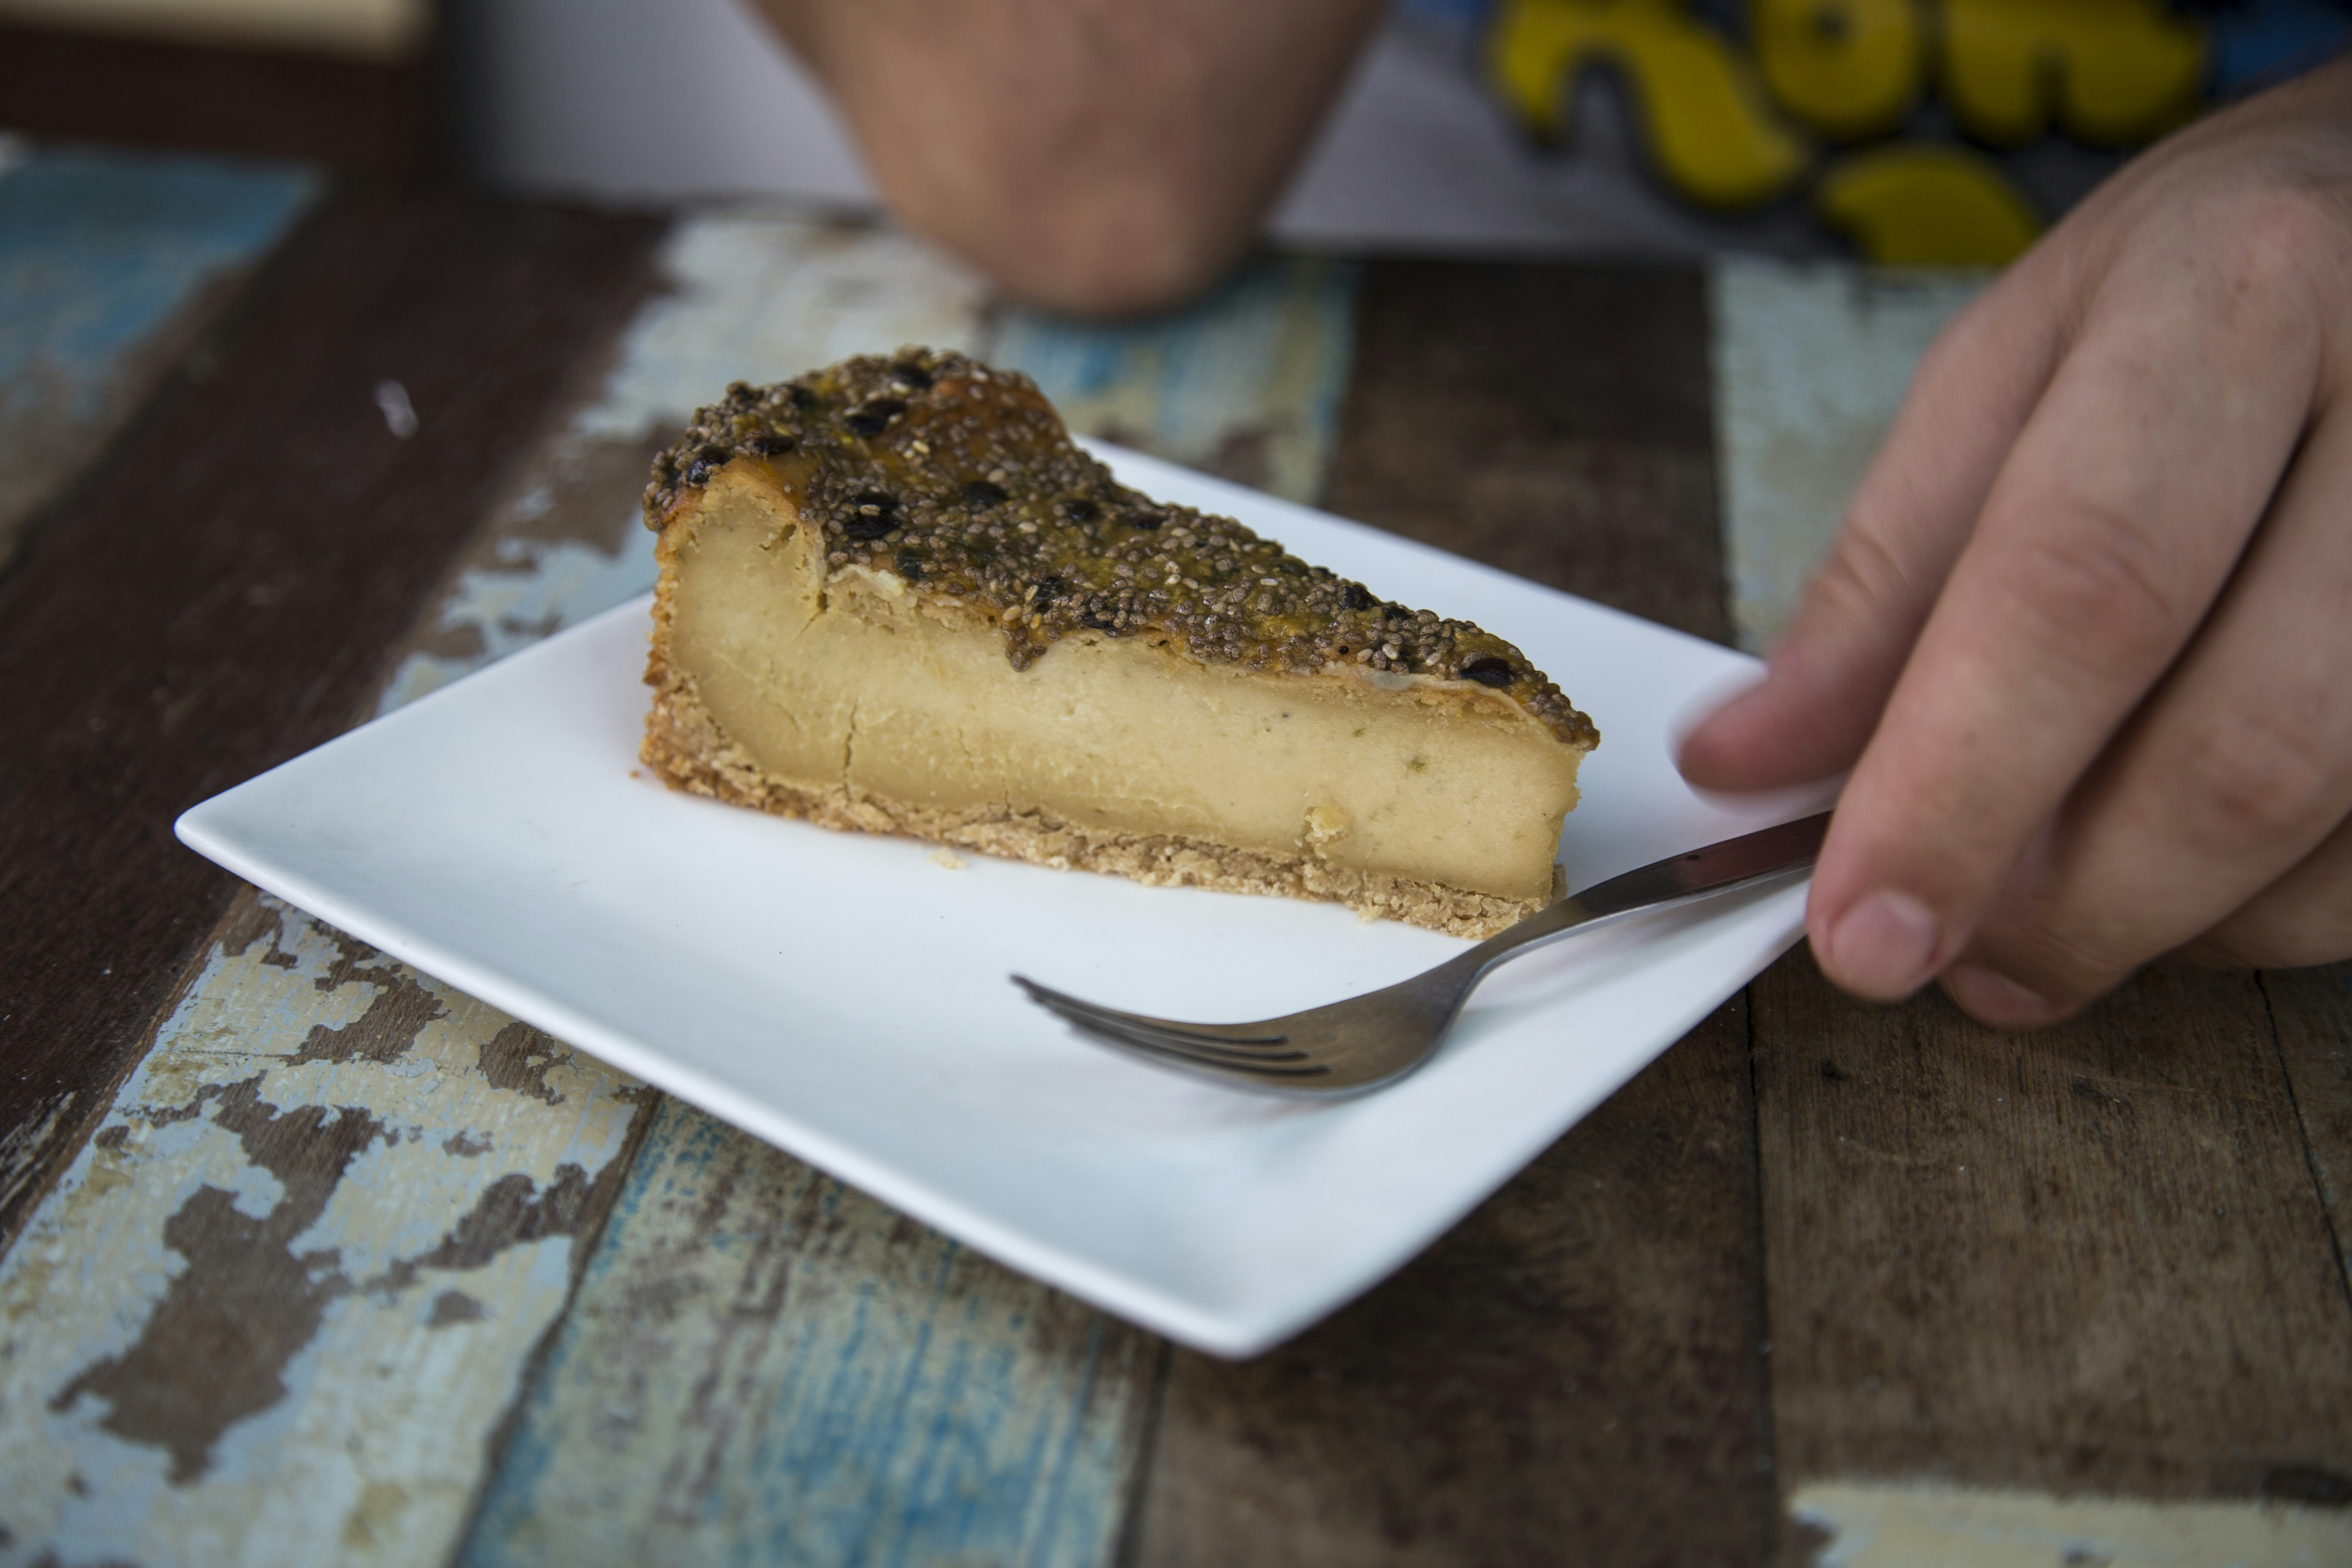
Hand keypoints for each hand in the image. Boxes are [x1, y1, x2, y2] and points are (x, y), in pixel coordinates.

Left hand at [1678, 57, 2351, 1024]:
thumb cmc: (2208, 288)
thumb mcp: (2016, 366)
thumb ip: (1885, 576)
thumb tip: (1746, 765)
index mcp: (2237, 300)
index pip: (2081, 588)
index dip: (1957, 786)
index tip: (1857, 930)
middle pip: (2244, 740)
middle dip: (2068, 901)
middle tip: (1945, 961)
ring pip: (2339, 822)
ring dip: (2168, 924)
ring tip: (2038, 931)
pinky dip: (2273, 907)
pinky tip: (2182, 885)